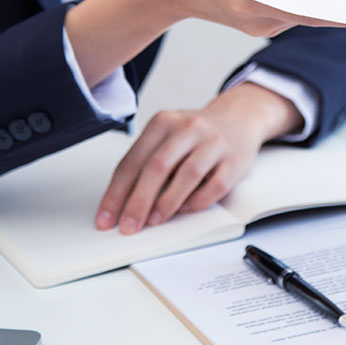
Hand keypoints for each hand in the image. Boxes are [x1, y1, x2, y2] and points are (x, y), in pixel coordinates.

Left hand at [95, 82, 300, 233]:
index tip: (107, 218)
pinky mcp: (235, 159)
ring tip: (154, 221)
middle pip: (158, 167)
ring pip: (187, 174)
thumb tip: (125, 204)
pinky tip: (186, 209)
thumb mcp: (167, 137)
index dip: (116, 193)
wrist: (238, 118)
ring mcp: (214, 142)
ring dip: (167, 202)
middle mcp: (189, 127)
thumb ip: (148, 163)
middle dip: (138, 201)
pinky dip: (198, 201)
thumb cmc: (195, 135)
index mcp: (163, 122)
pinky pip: (215, 185)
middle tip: (128, 226)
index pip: (133, 161)